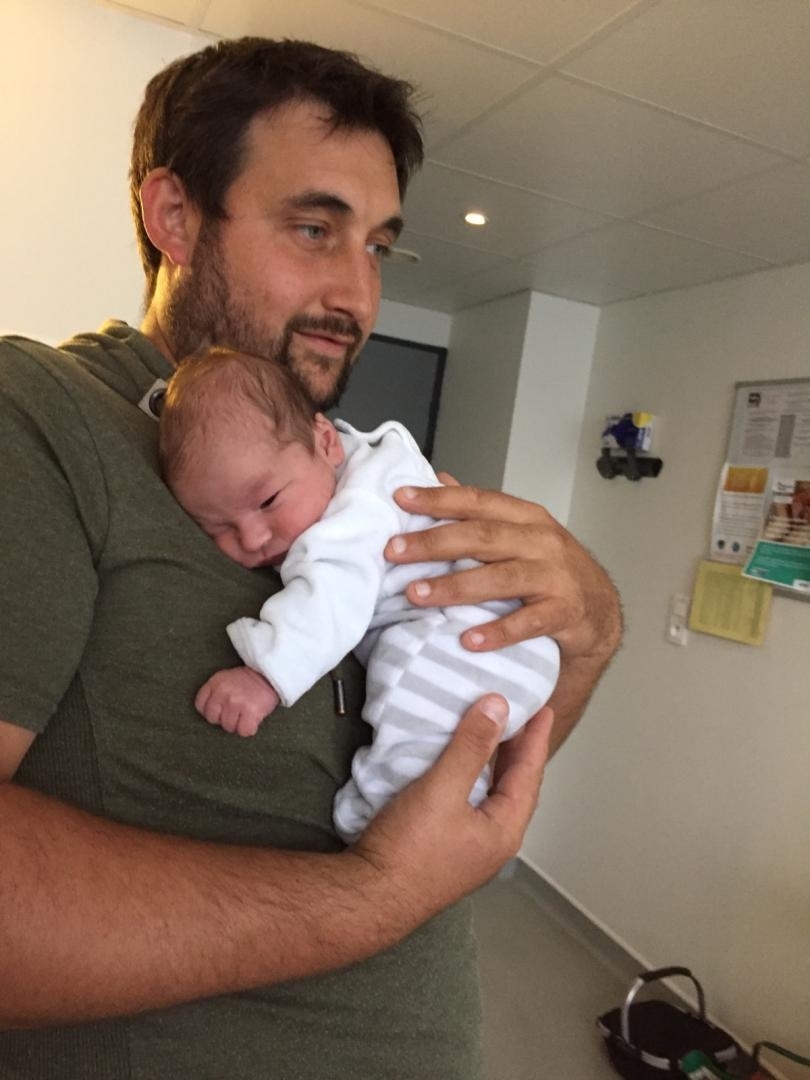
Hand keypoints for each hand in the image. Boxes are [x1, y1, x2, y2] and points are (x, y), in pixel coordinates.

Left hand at [195, 666, 279, 736]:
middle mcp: (223, 692)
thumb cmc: (248, 681)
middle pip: (213, 719)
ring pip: (228, 727)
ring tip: (246, 714)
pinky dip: (249, 729)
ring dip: (238, 724)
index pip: (201, 706)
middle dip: (223, 718)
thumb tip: (210, 714)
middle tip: (235, 712)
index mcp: (215, 682)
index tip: (221, 710)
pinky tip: (253, 720)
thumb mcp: (227, 679)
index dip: (211, 711)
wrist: (272, 675)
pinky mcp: (251, 711)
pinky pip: (244, 731)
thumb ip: (215, 692)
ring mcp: (236, 702)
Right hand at [350, 696, 553, 918]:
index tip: (543, 709)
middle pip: (515, 786)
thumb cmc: (409, 849)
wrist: (368, 897)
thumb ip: (471, 746)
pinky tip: (459, 768)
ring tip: (493, 734)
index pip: (529, 774)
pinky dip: (473, 777)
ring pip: (492, 796)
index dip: (535, 738)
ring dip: (495, 764)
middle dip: (519, 750)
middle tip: (520, 715)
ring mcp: (470, 848)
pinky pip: (471, 803)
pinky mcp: (445, 848)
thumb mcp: (442, 789)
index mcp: (504, 830)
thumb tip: (498, 707)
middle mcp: (493, 842)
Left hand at [385, 482, 621, 662]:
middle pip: (482, 536)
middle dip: (434, 543)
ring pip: (501, 577)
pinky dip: (499, 631)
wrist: (599, 610)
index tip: (401, 499)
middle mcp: (541, 541)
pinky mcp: (565, 612)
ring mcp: (555, 576)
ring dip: (455, 587)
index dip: (439, 499)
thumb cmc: (550, 569)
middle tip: (394, 550)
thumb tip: (440, 479)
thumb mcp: (517, 534)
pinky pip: (529, 622)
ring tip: (416, 594)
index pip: (477, 502)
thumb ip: (479, 511)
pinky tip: (469, 640)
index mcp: (524, 517)